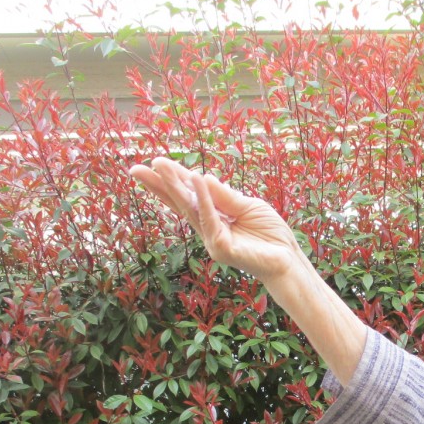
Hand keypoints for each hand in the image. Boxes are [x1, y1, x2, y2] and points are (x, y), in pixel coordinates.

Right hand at [129, 158, 302, 284]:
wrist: (287, 259)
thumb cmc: (270, 235)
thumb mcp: (248, 206)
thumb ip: (225, 195)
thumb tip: (202, 176)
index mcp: (213, 218)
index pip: (189, 197)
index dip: (172, 181)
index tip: (154, 163)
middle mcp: (208, 230)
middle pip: (180, 203)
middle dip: (158, 185)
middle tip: (135, 168)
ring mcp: (212, 241)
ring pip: (191, 209)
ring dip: (175, 186)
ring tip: (160, 166)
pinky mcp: (221, 249)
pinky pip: (211, 218)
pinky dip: (204, 199)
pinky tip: (196, 178)